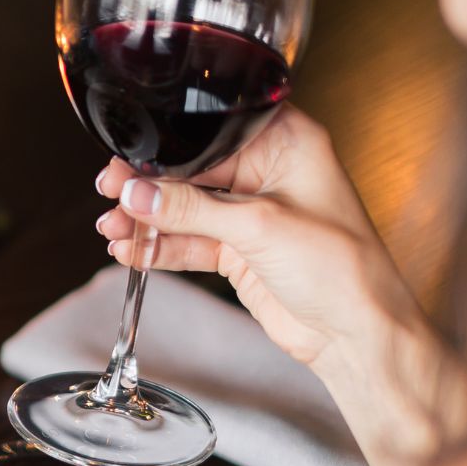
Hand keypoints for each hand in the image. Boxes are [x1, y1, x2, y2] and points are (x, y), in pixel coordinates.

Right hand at [95, 104, 463, 465]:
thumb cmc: (341, 268)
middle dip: (148, 185)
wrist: (355, 332)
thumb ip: (191, 209)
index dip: (169, 145)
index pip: (214, 132)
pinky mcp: (239, 250)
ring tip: (113, 229)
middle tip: (112, 193)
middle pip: (192, 170)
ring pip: (184, 208)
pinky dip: (159, 247)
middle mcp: (268, 173)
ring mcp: (251, 214)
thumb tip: (139, 194)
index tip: (129, 161)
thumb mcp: (258, 227)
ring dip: (147, 220)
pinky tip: (130, 251)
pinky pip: (188, 242)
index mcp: (288, 143)